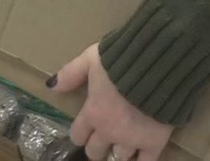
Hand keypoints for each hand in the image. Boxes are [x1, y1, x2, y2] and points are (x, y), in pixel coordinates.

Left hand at [50, 44, 173, 160]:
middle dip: (98, 146)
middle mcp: (109, 131)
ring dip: (119, 152)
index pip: (78, 136)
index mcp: (93, 114)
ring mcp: (132, 140)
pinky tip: (140, 155)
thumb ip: (71, 73)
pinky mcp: (154, 142)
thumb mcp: (91, 58)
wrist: (158, 65)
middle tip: (104, 138)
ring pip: (119, 158)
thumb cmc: (122, 59)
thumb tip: (51, 87)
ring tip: (123, 144)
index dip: (81, 133)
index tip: (86, 129)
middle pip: (96, 152)